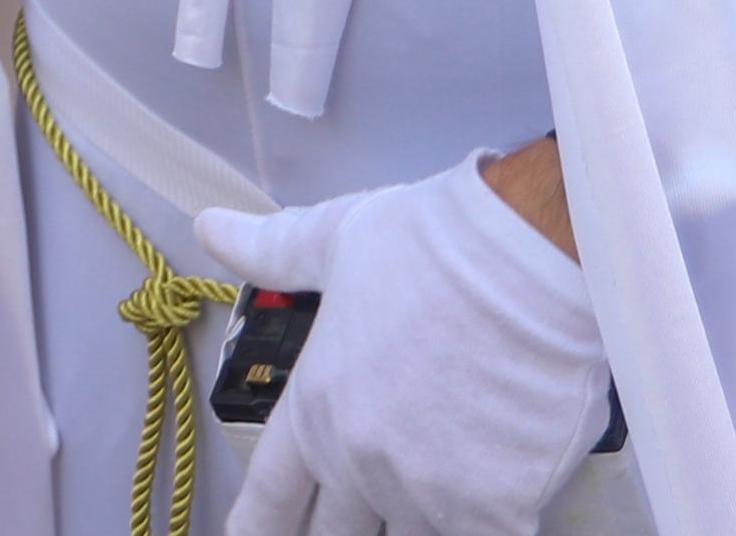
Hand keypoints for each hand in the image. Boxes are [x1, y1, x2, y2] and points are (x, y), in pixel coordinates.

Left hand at [196, 148, 610, 535]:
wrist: (525, 260)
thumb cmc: (430, 245)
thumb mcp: (332, 239)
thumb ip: (271, 253)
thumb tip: (211, 229)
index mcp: (315, 408)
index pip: (270, 495)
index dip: (258, 526)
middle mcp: (360, 463)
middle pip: (335, 534)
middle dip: (339, 531)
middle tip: (344, 521)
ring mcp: (428, 494)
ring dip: (413, 524)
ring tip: (429, 495)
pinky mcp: (497, 509)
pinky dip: (482, 526)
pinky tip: (490, 513)